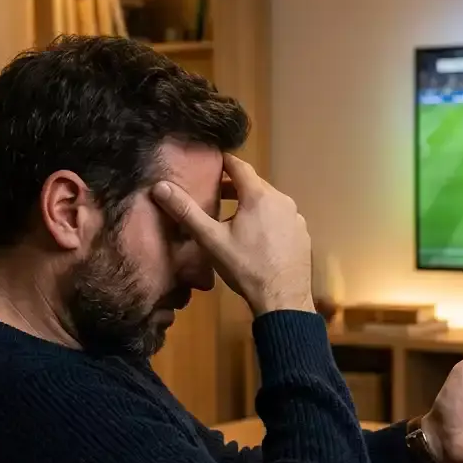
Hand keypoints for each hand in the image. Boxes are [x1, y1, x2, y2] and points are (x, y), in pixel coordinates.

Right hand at [151, 154, 313, 315]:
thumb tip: (160, 187)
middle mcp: (282, 200)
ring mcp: (296, 217)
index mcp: (259, 195)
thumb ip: (186, 212)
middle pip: (255, 184)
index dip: (223, 162)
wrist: (283, 299)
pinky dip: (268, 220)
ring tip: (234, 218)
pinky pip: (282, 218)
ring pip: (270, 202)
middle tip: (216, 194)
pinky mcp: (303, 234)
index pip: (239, 166)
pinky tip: (258, 237)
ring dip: (252, 204)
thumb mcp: (211, 240)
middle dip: (235, 186)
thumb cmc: (245, 267)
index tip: (211, 163)